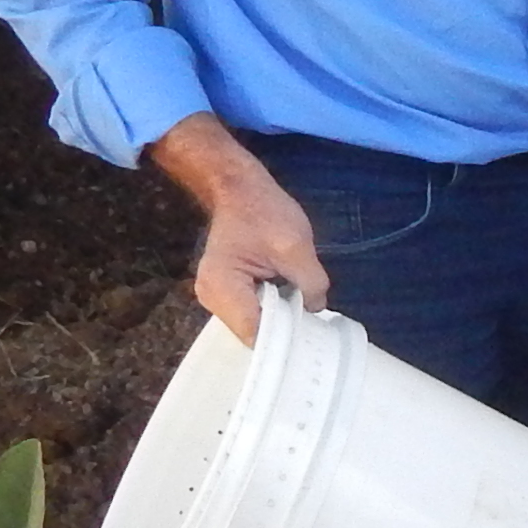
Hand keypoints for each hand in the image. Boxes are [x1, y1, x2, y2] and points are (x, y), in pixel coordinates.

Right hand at [145, 113, 327, 341]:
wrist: (239, 189)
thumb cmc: (263, 211)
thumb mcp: (296, 246)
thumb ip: (311, 284)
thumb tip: (316, 311)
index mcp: (223, 288)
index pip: (256, 334)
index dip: (285, 338)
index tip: (311, 335)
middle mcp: (211, 300)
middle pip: (253, 335)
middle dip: (284, 331)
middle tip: (313, 324)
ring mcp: (216, 300)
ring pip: (254, 327)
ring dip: (279, 321)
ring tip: (303, 310)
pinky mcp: (227, 296)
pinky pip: (253, 314)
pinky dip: (272, 311)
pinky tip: (290, 302)